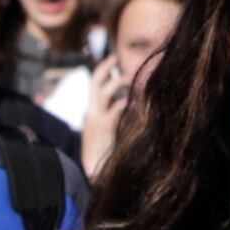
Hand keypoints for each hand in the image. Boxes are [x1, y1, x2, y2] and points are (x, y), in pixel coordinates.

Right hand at [79, 54, 132, 180]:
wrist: (91, 171)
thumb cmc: (102, 154)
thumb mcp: (107, 132)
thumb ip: (114, 117)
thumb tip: (128, 104)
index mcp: (91, 112)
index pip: (95, 86)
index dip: (103, 72)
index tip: (113, 61)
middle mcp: (91, 111)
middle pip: (95, 81)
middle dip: (105, 67)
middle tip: (116, 57)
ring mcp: (96, 118)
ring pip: (107, 90)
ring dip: (121, 82)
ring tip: (132, 80)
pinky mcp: (104, 125)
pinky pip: (118, 107)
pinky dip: (127, 102)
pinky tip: (137, 102)